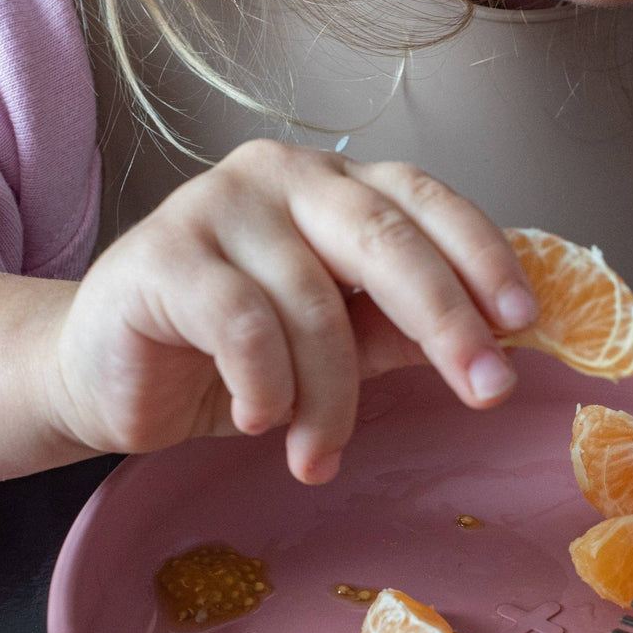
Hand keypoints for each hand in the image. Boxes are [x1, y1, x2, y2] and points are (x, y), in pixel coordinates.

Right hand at [46, 141, 536, 484]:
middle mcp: (284, 177)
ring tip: (319, 455)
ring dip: (330, 399)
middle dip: (447, 321)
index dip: (483, 256)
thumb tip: (500, 342)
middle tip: (487, 390)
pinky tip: (256, 420)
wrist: (106, 376)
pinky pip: (244, 327)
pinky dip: (265, 388)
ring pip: (315, 305)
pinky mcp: (161, 254)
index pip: (427, 200)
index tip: (526, 322)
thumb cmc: (232, 356)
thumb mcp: (340, 347)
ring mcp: (218, 206)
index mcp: (337, 188)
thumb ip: (404, 332)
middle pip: (386, 240)